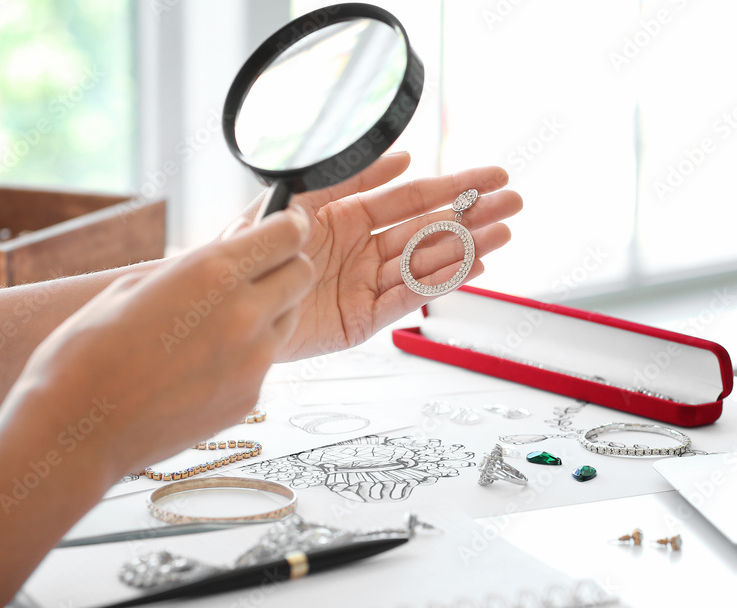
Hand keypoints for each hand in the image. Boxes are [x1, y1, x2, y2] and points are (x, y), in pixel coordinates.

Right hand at [11, 209, 313, 479]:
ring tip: (223, 319)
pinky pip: (266, 362)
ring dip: (271, 309)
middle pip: (303, 273)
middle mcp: (244, 314)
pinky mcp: (250, 397)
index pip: (288, 233)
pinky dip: (248, 354)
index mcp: (212, 273)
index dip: (290, 224)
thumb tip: (239, 237)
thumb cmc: (89, 352)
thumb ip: (198, 262)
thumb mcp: (135, 286)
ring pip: (290, 318)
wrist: (77, 431)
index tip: (287, 223)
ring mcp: (253, 361)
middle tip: (261, 268)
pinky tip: (205, 363)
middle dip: (287, 264)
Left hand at [228, 152, 520, 360]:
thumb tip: (403, 156)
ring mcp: (365, 285)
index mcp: (349, 216)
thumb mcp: (302, 199)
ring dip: (466, 247)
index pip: (413, 197)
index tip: (491, 178)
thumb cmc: (252, 247)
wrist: (222, 301)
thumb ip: (351, 177)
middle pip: (429, 229)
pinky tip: (472, 267)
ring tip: (503, 234)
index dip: (454, 186)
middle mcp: (363, 250)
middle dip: (473, 216)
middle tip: (513, 204)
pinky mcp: (361, 321)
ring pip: (425, 263)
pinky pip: (406, 300)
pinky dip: (439, 285)